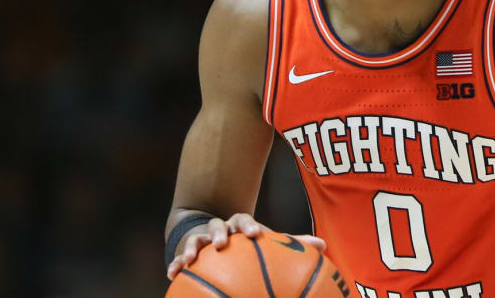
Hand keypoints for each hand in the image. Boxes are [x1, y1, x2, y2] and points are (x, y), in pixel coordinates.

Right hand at [166, 213, 326, 279]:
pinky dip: (175, 264)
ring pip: (195, 239)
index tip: (255, 233)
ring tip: (188, 259)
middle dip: (220, 232)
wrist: (217, 235)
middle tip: (222, 244)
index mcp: (240, 224)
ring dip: (191, 247)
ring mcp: (202, 238)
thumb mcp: (267, 243)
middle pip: (218, 225)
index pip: (244, 219)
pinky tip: (172, 275)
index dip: (249, 225)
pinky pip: (179, 256)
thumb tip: (323, 245)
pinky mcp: (187, 249)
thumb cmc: (249, 243)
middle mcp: (220, 228)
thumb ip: (292, 244)